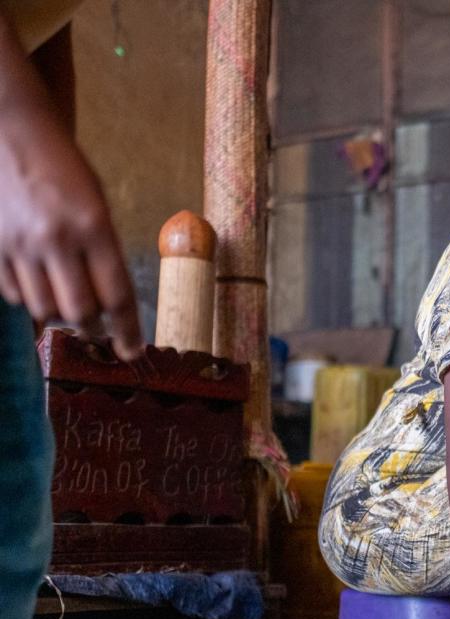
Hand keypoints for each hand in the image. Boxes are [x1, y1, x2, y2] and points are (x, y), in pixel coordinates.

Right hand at [0, 93, 142, 359]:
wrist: (9, 129)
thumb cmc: (63, 165)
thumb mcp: (96, 202)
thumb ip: (103, 249)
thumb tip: (110, 302)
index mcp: (93, 225)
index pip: (116, 294)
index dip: (127, 331)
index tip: (133, 353)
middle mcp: (56, 239)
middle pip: (79, 311)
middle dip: (93, 328)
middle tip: (100, 332)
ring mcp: (19, 243)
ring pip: (43, 308)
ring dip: (60, 314)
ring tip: (69, 304)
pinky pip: (13, 293)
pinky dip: (29, 298)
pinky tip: (38, 283)